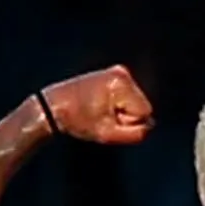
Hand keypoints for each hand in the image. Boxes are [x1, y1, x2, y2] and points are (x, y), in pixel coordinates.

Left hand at [37, 66, 154, 145]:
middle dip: (125, 115)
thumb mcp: (108, 134)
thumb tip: (150, 125)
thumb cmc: (78, 120)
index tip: (106, 120)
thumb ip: (136, 134)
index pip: (145, 112)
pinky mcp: (112, 73)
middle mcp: (121, 72)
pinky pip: (127, 96)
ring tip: (98, 109)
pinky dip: (116, 103)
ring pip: (135, 101)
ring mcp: (117, 71)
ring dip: (120, 110)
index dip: (128, 122)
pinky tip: (99, 103)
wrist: (54, 105)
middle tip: (101, 115)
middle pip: (142, 105)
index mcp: (120, 83)